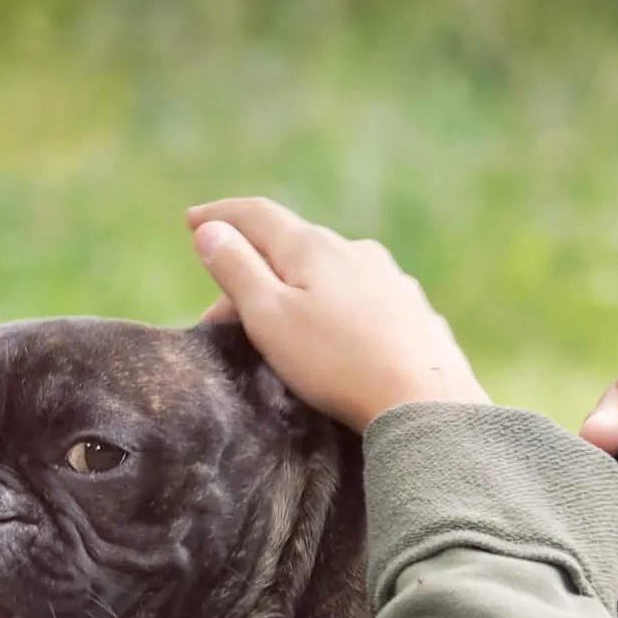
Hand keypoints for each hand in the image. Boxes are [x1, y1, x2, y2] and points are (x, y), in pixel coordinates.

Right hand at [185, 198, 487, 432]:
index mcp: (313, 247)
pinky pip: (361, 301)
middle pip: (292, 248)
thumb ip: (237, 270)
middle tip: (222, 317)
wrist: (426, 402)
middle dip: (253, 272)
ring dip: (296, 292)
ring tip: (280, 328)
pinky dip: (333, 311)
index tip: (191, 221)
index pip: (257, 215)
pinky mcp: (414, 313)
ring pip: (329, 274)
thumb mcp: (270, 317)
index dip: (219, 216)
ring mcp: (391, 280)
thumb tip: (212, 230)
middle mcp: (356, 251)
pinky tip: (334, 338)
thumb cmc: (338, 363)